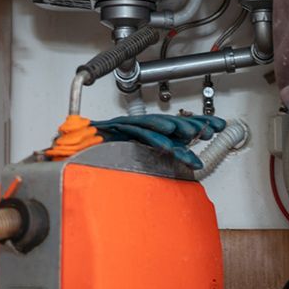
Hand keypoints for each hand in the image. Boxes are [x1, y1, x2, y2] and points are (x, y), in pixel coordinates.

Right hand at [91, 114, 226, 169]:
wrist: (71, 160)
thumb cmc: (98, 165)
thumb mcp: (136, 165)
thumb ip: (157, 160)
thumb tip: (185, 160)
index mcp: (144, 136)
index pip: (175, 129)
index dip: (197, 126)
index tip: (217, 127)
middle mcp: (137, 129)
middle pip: (170, 123)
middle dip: (193, 124)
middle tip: (214, 128)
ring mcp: (127, 128)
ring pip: (158, 125)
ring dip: (178, 127)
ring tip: (196, 131)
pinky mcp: (116, 131)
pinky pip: (139, 131)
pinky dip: (154, 134)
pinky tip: (169, 137)